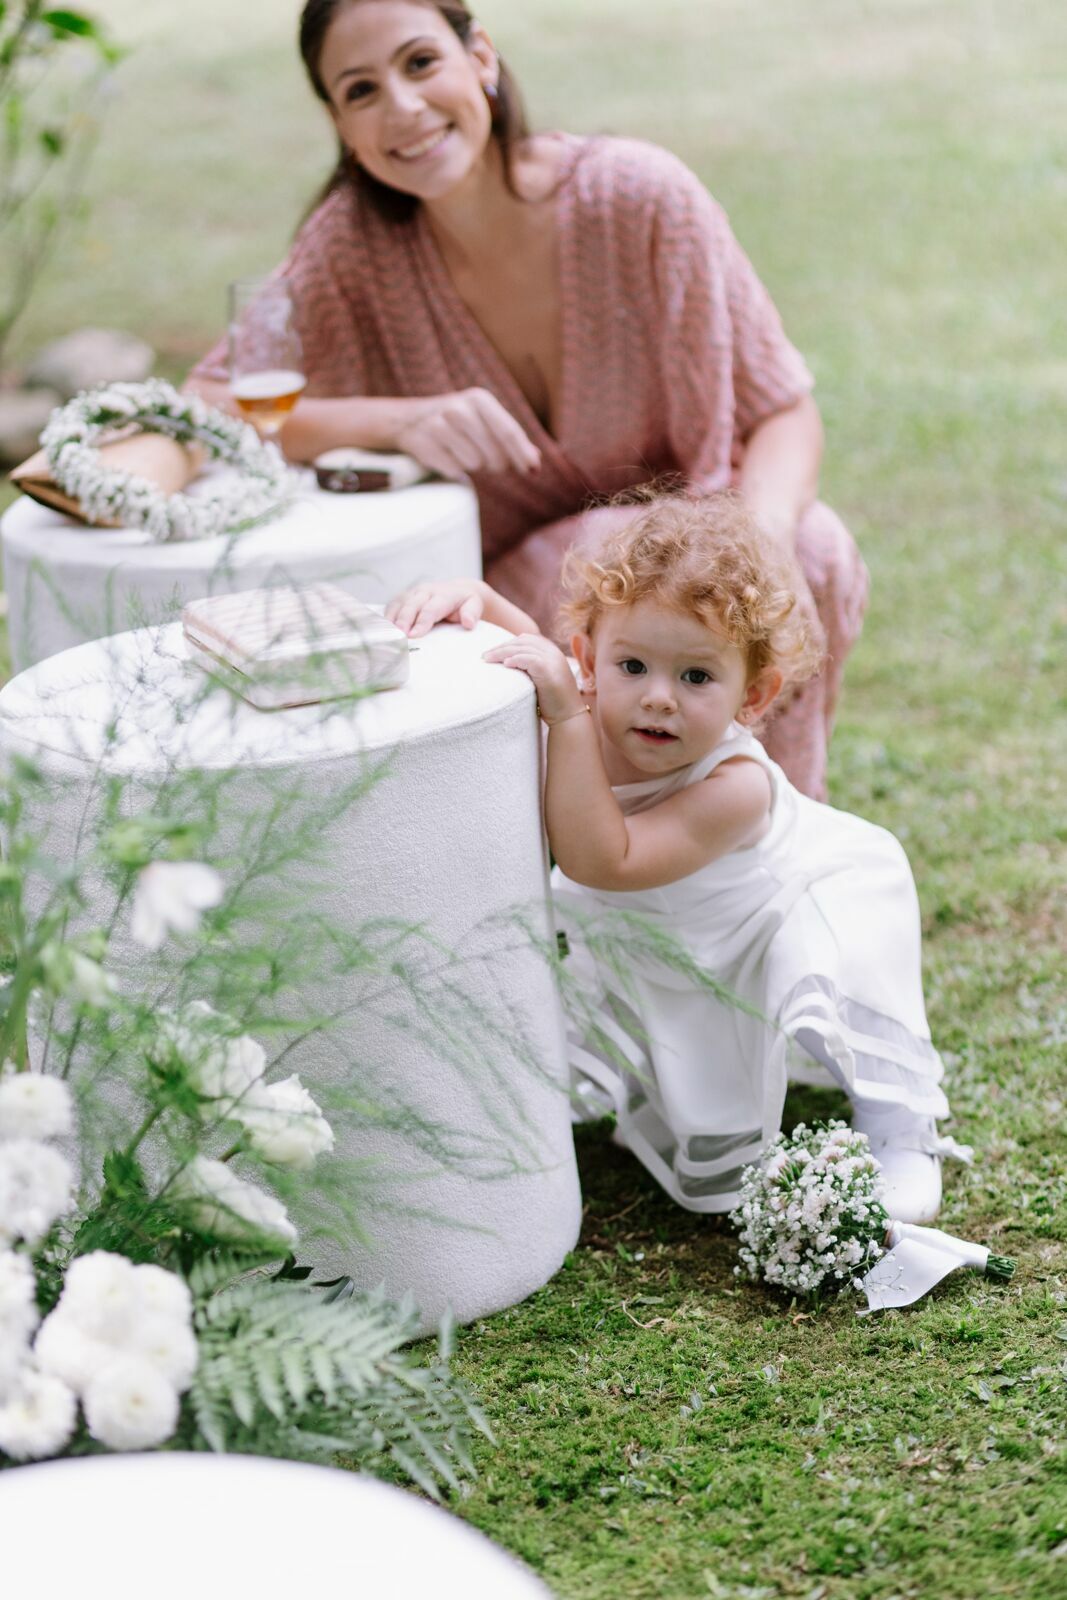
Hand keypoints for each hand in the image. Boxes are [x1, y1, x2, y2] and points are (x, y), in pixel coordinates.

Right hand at [386, 579, 485, 638]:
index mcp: (442, 594)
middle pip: (411, 605)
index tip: (414, 635)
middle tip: (398, 636)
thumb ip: (472, 613)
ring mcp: (412, 593)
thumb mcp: (474, 605)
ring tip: (385, 634)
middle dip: (404, 620)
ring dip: (391, 619)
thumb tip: (468, 623)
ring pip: (399, 604)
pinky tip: (380, 629)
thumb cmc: (466, 602)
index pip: (431, 608)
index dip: (421, 621)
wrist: (458, 590)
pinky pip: (392, 605)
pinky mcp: (403, 597)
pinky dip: (385, 616)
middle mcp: (425, 591)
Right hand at [395, 388, 541, 478]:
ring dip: (473, 465)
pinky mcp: (424, 444)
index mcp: (479, 399)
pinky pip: (453, 470)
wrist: (409, 419)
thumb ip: (510, 438)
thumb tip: (536, 460)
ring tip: (461, 451)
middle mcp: (459, 409)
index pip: (508, 432)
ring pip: (474, 464)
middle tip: (488, 460)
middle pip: (494, 453)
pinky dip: (453, 469)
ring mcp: (439, 425)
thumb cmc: (458, 422)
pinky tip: (445, 455)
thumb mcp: (484, 419)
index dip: (522, 454)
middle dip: (497, 464)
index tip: (534, 471)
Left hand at [482, 634, 585, 724]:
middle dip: (502, 646)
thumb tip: (507, 664)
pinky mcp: (549, 670)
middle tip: (484, 656)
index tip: (493, 652)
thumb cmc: (552, 702)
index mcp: (552, 652)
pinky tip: (504, 664)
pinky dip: (515, 659)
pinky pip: (528, 659)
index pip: (527, 639)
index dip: (508, 643)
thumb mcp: (541, 680)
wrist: (568, 717)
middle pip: (523, 641)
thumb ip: (530, 669)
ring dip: (502, 652)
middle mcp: (553, 653)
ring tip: (487, 659)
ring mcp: (552, 660)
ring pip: (523, 648)